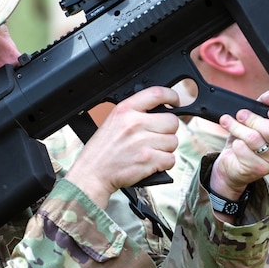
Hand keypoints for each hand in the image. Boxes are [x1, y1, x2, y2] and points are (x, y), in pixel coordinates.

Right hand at [64, 86, 180, 206]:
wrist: (92, 174)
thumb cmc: (102, 150)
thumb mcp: (113, 121)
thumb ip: (136, 113)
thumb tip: (161, 111)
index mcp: (126, 110)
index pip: (157, 94)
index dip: (172, 96)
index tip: (175, 101)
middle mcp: (135, 123)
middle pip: (172, 121)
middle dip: (168, 131)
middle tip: (156, 137)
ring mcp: (142, 142)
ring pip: (173, 141)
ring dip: (165, 149)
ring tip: (150, 151)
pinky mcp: (148, 160)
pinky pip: (171, 159)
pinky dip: (164, 163)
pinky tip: (151, 162)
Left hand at [208, 90, 268, 200]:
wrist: (234, 163)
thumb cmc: (249, 139)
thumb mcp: (258, 116)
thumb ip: (267, 102)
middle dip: (252, 119)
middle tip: (242, 115)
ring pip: (254, 139)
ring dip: (238, 128)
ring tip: (230, 123)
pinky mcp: (258, 170)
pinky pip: (243, 150)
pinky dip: (235, 143)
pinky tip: (235, 143)